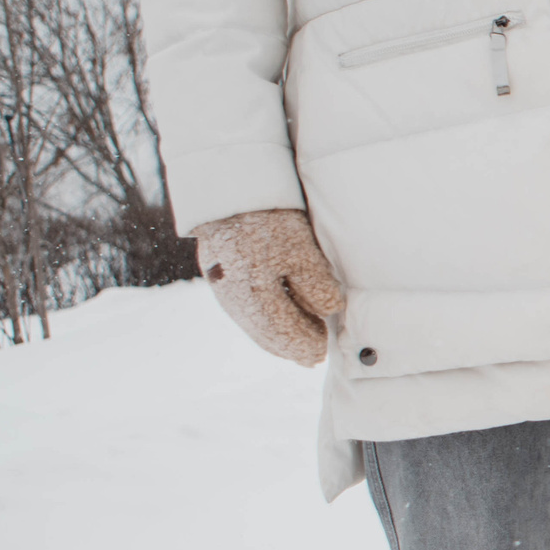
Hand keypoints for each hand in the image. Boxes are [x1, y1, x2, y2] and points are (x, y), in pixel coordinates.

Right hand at [193, 208, 344, 366]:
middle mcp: (233, 297)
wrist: (229, 191)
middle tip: (313, 358)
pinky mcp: (220, 278)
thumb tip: (329, 311)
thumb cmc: (270, 220)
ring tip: (298, 347)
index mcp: (255, 294)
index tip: (322, 353)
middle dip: (290, 347)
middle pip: (264, 333)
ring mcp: (223, 288)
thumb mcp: (301, 250)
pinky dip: (262, 323)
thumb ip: (315, 283)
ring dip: (275, 338)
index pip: (282, 331)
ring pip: (252, 324)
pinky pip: (243, 311)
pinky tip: (275, 323)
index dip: (303, 344)